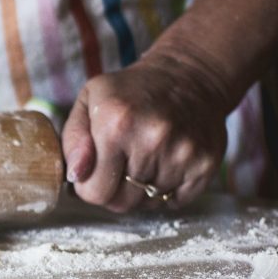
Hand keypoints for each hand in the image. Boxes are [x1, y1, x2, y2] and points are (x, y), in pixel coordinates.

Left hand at [61, 51, 230, 211]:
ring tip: (147, 157)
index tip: (96, 170)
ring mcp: (182, 153)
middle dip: (116, 190)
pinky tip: (167, 162)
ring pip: (148, 203)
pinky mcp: (204, 164)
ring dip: (143, 189)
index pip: (94, 192)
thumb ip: (72, 141)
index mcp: (116, 125)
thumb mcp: (89, 101)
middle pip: (122, 203)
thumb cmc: (130, 92)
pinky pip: (176, 201)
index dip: (91, 186)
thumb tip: (76, 175)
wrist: (189, 75)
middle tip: (122, 165)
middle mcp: (152, 140)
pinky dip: (169, 190)